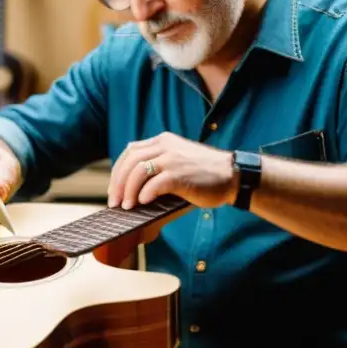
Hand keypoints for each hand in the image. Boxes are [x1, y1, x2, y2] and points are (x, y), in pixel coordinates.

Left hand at [108, 131, 236, 209]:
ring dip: (129, 191)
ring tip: (128, 206)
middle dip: (118, 183)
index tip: (114, 189)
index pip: (130, 152)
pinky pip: (154, 183)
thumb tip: (133, 188)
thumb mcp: (178, 159)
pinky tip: (144, 202)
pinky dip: (145, 194)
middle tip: (115, 202)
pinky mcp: (180, 174)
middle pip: (130, 161)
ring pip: (138, 171)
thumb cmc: (205, 173)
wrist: (232, 175)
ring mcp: (173, 159)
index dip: (118, 171)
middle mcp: (165, 146)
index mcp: (163, 141)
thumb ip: (158, 164)